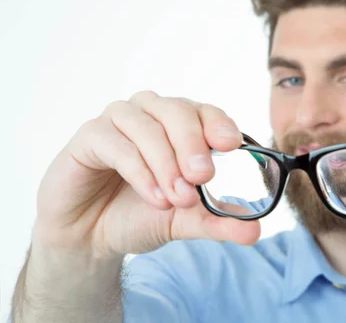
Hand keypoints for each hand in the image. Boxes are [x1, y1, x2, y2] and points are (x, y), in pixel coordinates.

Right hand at [33, 90, 260, 258]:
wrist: (90, 236)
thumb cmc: (140, 214)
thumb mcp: (186, 221)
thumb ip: (219, 223)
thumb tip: (254, 232)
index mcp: (179, 124)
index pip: (205, 111)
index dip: (219, 124)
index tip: (231, 145)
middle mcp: (151, 113)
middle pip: (178, 112)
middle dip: (194, 145)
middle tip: (203, 177)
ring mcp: (119, 120)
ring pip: (148, 127)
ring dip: (166, 163)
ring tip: (178, 198)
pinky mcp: (90, 136)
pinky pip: (117, 144)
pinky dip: (140, 171)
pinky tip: (155, 197)